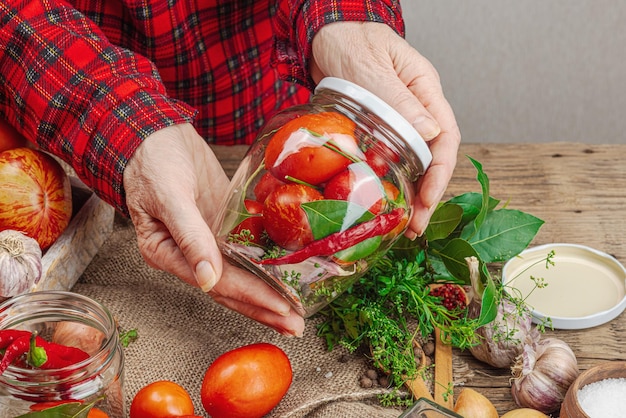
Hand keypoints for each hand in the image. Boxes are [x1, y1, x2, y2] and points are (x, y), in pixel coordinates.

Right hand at [123, 124, 304, 335]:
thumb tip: (207, 279)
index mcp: (168, 254)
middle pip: (231, 289)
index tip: (280, 307)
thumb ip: (189, 236)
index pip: (215, 284)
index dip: (250, 296)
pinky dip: (265, 265)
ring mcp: (209, 241)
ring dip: (268, 293)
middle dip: (264, 308)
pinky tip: (287, 275)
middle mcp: (190, 255)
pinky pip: (246, 251)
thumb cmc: (152, 162)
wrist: (157, 134)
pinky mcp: (223, 225)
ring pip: (241, 274)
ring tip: (296, 312)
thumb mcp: (169, 196)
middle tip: (297, 325)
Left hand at [310, 21, 460, 236]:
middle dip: (427, 194)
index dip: (441, 173)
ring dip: (409, 193)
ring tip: (401, 224)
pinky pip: (389, 157)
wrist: (323, 34)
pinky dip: (388, 180)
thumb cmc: (348, 40)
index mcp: (424, 89)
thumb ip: (399, 98)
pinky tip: (382, 199)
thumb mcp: (371, 65)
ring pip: (412, 161)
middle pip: (432, 156)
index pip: (446, 137)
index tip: (429, 199)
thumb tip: (431, 132)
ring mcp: (397, 118)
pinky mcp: (377, 127)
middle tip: (414, 226)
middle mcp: (416, 107)